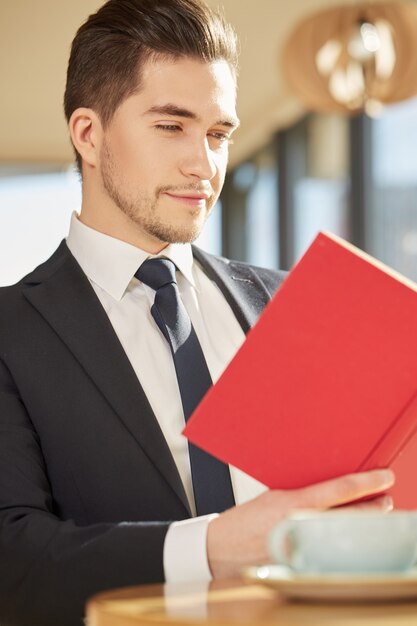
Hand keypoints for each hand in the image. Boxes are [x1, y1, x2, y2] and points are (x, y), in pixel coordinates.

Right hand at [207, 468, 394, 578]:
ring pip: (347, 536)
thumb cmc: (244, 522)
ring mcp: (304, 550)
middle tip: (385, 500)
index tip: (384, 477)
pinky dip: (343, 542)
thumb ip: (302, 493)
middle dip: (374, 508)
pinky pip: (332, 552)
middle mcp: (302, 527)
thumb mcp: (274, 496)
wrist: (219, 550)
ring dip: (363, 525)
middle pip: (352, 516)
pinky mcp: (302, 567)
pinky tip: (347, 537)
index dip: (367, 483)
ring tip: (372, 515)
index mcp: (293, 504)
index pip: (340, 490)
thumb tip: (329, 490)